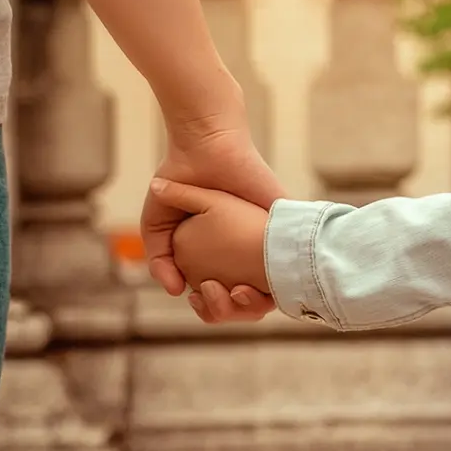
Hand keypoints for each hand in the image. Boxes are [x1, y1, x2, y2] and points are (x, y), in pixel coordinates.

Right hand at [141, 91, 283, 299]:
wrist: (205, 144)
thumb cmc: (180, 177)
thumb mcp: (158, 224)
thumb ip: (160, 259)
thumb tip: (174, 291)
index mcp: (220, 250)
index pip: (223, 293)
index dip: (213, 305)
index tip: (200, 299)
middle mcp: (246, 245)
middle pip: (250, 296)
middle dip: (234, 307)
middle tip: (218, 295)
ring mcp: (266, 233)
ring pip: (274, 284)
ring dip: (256, 298)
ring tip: (235, 291)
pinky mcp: (283, 218)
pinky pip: (291, 255)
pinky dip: (281, 276)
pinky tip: (262, 282)